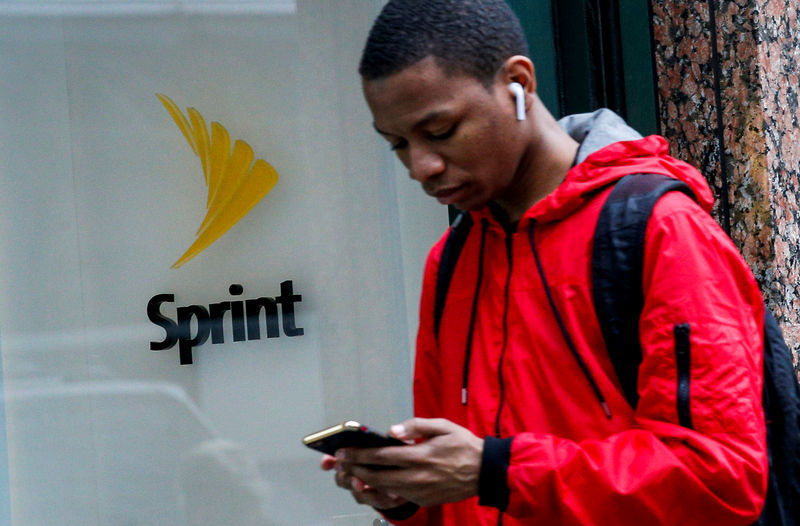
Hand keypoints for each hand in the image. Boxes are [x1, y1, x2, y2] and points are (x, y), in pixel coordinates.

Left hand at [334, 418, 483, 506]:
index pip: (382, 456)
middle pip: (377, 475)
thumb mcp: (443, 426)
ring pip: (384, 488)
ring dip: (364, 481)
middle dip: (355, 469)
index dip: (359, 455)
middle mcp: (417, 476)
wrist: (485, 472)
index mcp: (420, 456)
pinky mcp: (423, 500)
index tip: (343, 452)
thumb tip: (393, 430)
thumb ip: (416, 425)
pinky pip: (396, 496)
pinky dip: (380, 490)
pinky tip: (371, 483)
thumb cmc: (463, 445)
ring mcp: (419, 491)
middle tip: (339, 464)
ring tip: (349, 473)